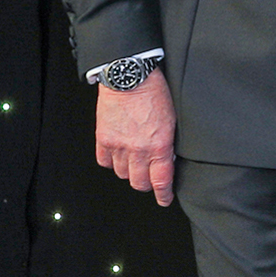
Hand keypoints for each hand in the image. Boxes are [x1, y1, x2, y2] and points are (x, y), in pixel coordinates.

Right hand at [94, 73, 176, 206]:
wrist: (129, 77)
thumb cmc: (154, 92)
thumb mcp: (172, 120)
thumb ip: (168, 143)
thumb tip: (167, 159)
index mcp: (159, 145)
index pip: (161, 180)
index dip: (163, 194)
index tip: (164, 199)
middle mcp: (138, 149)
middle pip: (139, 182)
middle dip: (146, 184)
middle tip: (149, 178)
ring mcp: (118, 145)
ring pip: (122, 174)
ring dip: (129, 171)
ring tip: (134, 162)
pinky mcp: (103, 138)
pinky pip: (104, 162)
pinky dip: (111, 162)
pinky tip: (118, 155)